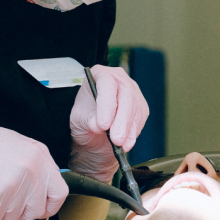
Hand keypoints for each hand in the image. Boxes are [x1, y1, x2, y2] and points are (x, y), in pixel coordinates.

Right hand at [0, 116, 67, 219]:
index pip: (59, 192)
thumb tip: (41, 189)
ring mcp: (16, 185)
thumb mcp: (10, 145)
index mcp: (39, 153)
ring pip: (14, 217)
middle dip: (18, 210)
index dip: (48, 205)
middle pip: (37, 210)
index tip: (37, 208)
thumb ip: (30, 165)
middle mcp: (32, 169)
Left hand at [68, 66, 147, 182]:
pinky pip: (140, 119)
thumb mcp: (79, 119)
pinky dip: (133, 133)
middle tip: (116, 139)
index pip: (107, 83)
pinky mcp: (140, 106)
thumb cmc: (85, 119)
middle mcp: (119, 79)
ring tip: (120, 144)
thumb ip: (89, 120)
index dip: (106, 104)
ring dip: (128, 130)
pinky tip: (126, 143)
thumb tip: (99, 124)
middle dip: (121, 120)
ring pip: (135, 109)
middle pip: (126, 96)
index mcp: (99, 74)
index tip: (103, 124)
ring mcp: (133, 91)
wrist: (94, 132)